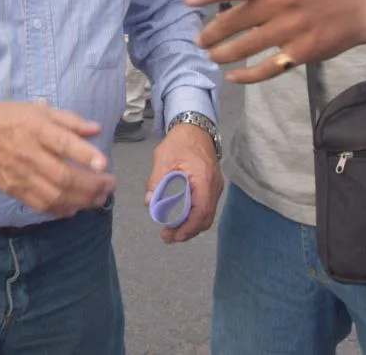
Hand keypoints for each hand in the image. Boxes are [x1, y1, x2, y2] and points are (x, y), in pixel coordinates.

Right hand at [0, 101, 115, 217]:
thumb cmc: (12, 118)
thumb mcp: (40, 110)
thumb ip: (70, 120)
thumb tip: (96, 130)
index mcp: (36, 129)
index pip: (63, 143)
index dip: (85, 155)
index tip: (104, 164)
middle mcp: (29, 153)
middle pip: (63, 177)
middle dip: (91, 185)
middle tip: (110, 184)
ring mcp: (21, 175)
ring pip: (55, 196)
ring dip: (82, 201)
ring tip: (99, 198)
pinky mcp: (14, 190)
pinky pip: (40, 205)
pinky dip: (61, 210)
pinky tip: (75, 207)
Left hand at [145, 123, 223, 243]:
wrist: (195, 128)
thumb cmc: (180, 142)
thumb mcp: (163, 158)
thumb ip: (156, 181)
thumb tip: (149, 203)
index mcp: (203, 180)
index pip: (201, 212)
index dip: (188, 228)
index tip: (173, 235)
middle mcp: (214, 186)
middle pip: (205, 218)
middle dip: (187, 231)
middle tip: (167, 237)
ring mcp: (215, 187)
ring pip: (207, 215)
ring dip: (190, 225)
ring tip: (171, 231)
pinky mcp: (212, 186)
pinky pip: (206, 207)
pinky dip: (194, 216)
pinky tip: (179, 218)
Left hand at [184, 0, 365, 82]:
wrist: (360, 7)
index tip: (187, 0)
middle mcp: (283, 1)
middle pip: (237, 19)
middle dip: (212, 32)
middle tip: (197, 41)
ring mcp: (294, 27)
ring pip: (248, 45)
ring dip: (224, 54)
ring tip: (211, 56)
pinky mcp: (303, 51)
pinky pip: (268, 67)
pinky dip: (247, 75)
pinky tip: (233, 76)